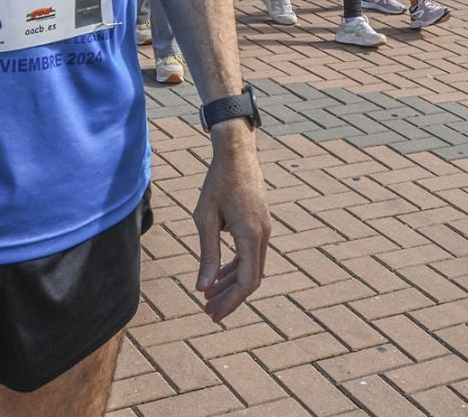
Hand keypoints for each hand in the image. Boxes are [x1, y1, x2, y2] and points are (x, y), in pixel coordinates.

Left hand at [193, 123, 270, 322]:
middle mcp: (263, 235)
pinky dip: (236, 267)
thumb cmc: (218, 183)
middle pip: (251, 278)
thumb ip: (207, 254)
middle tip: (209, 312)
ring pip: (251, 267)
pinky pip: (250, 254)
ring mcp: (264, 229)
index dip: (231, 302)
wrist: (237, 154)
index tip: (214, 314)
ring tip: (209, 296)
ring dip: (231, 283)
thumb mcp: (205, 218)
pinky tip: (219, 274)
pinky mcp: (260, 224)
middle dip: (230, 297)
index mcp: (251, 235)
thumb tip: (203, 287)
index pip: (246, 281)